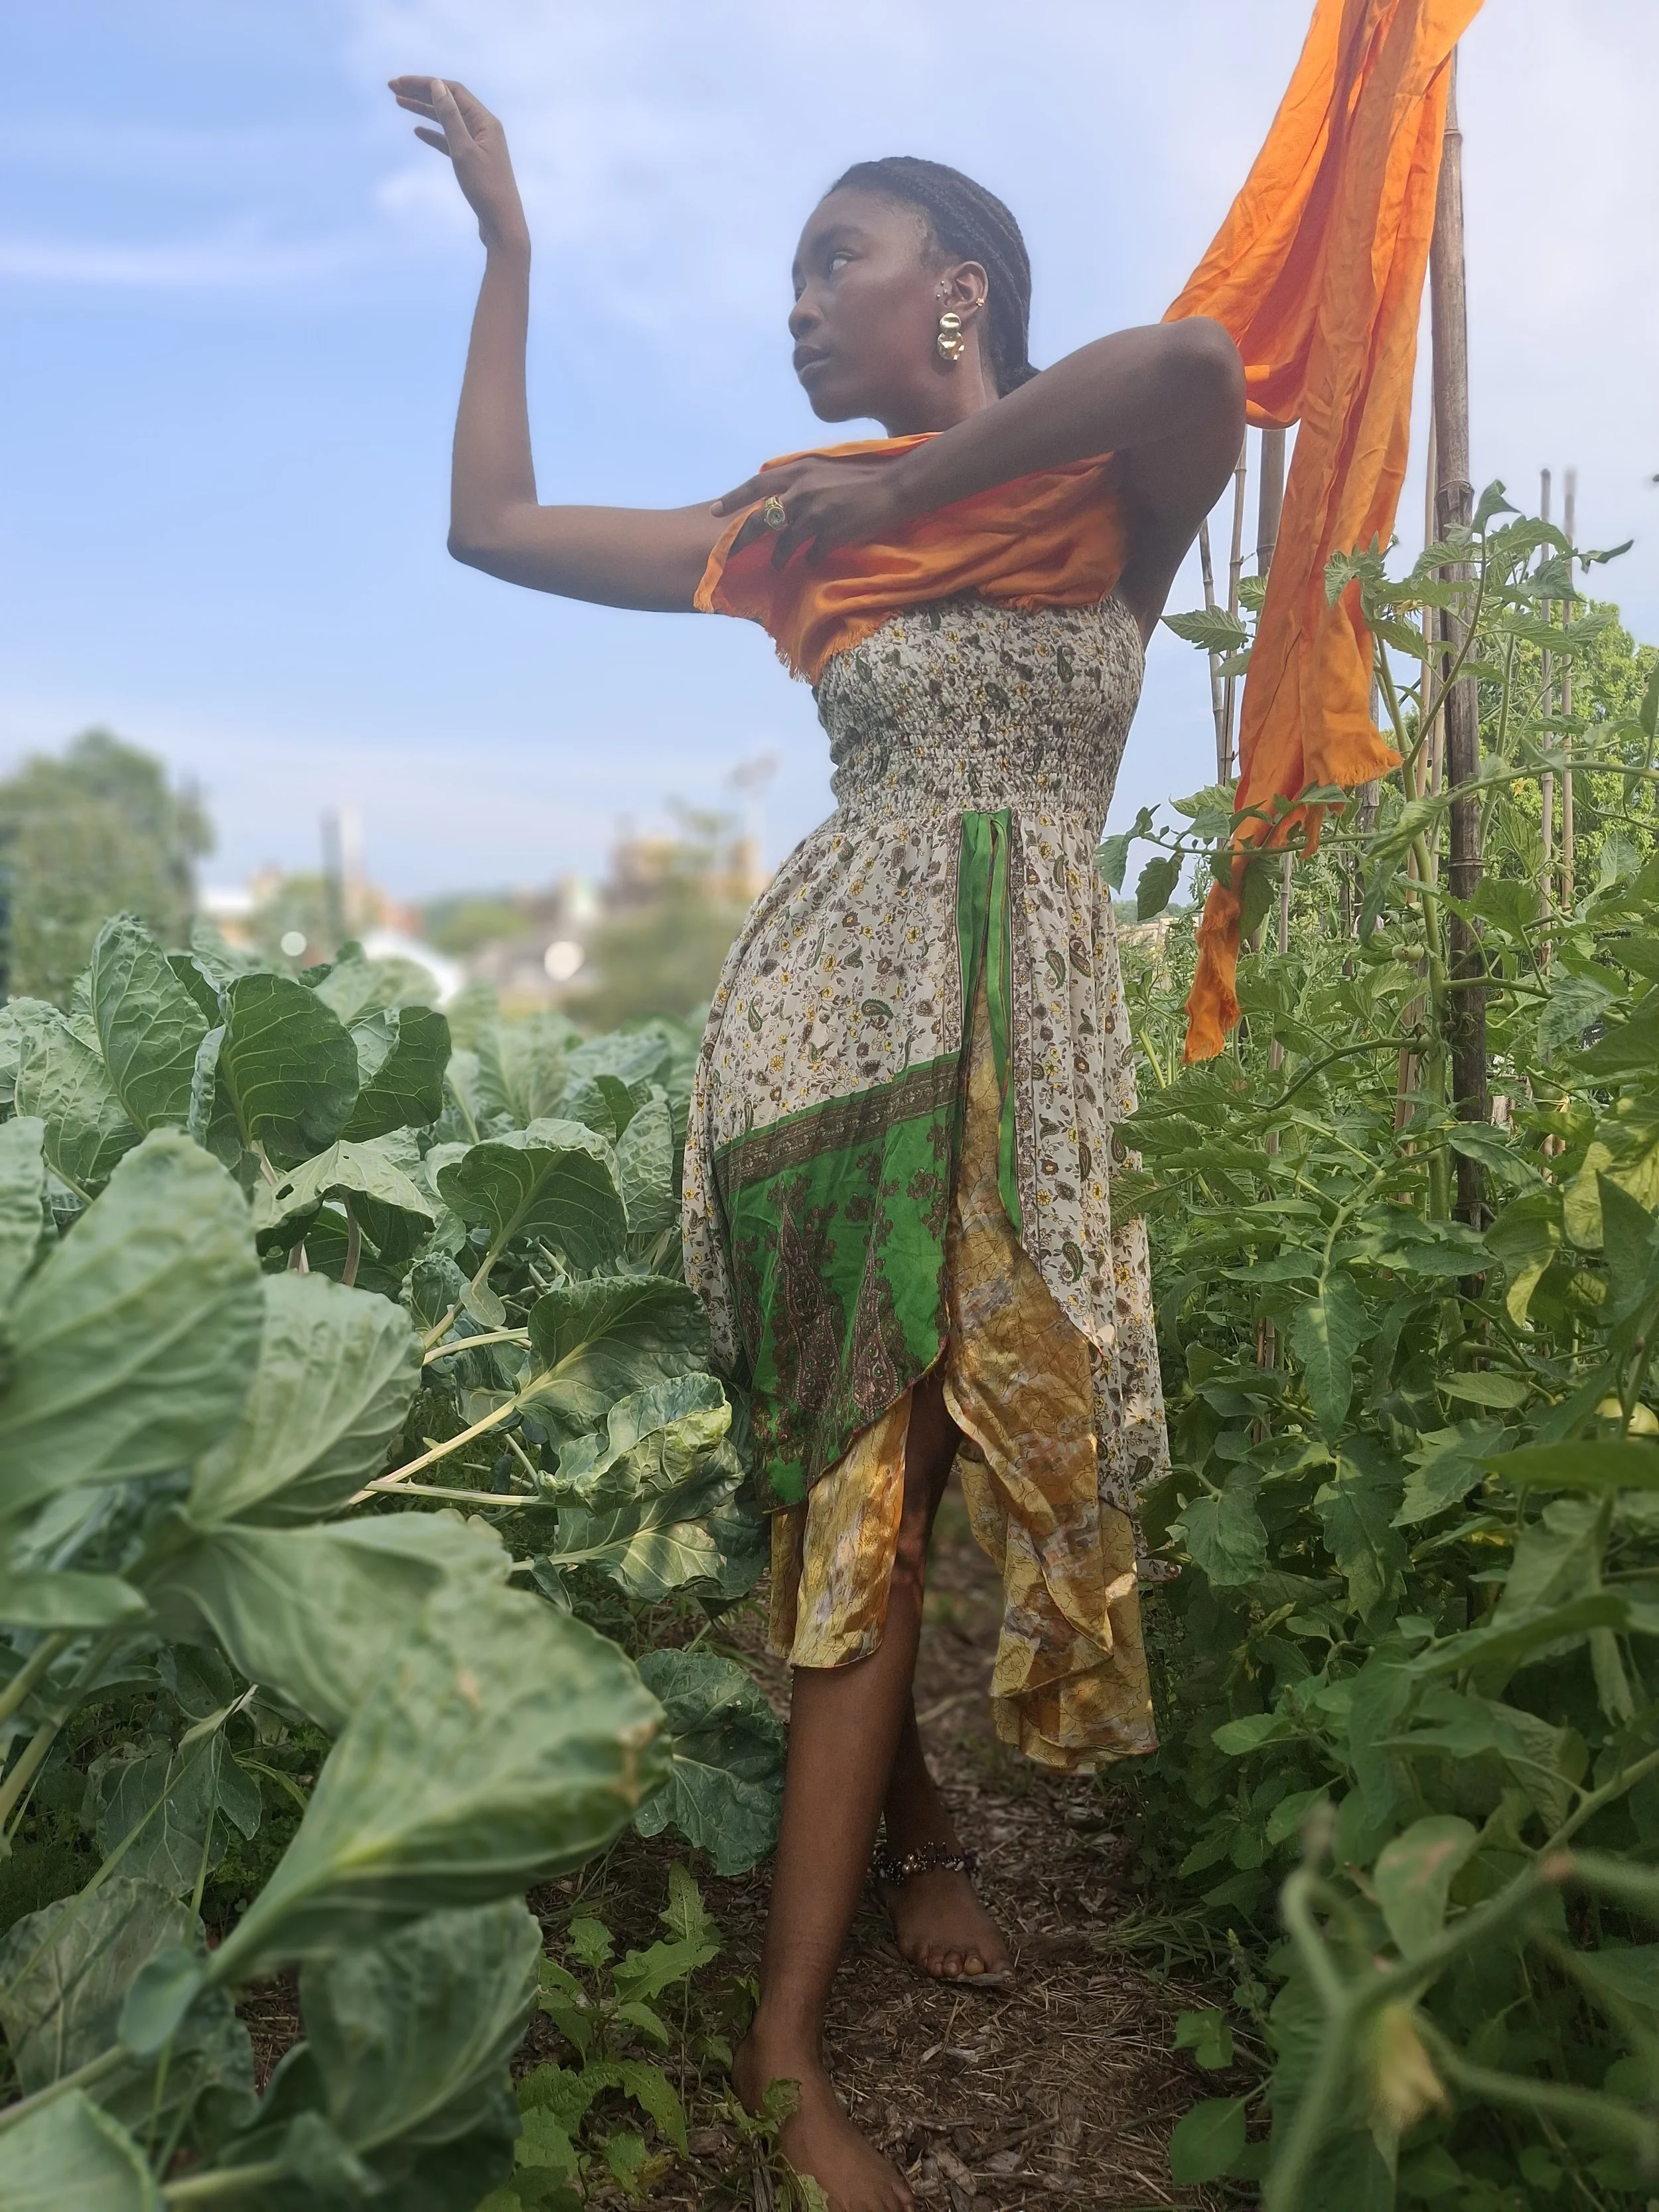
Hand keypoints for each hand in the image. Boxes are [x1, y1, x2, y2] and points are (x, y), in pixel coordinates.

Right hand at [389, 76, 527, 253]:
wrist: (502, 226)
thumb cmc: (486, 190)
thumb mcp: (463, 151)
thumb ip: (450, 117)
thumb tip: (437, 85)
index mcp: (485, 122)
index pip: (452, 91)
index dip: (425, 83)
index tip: (400, 83)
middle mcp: (484, 129)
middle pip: (449, 102)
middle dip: (421, 93)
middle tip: (393, 88)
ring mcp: (479, 146)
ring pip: (447, 121)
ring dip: (424, 110)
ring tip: (399, 103)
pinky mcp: (474, 163)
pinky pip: (450, 141)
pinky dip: (434, 135)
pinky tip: (418, 131)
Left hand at [712, 448, 918, 568]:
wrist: (894, 488)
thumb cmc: (861, 476)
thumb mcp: (823, 467)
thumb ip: (799, 477)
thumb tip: (775, 491)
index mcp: (799, 471)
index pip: (756, 485)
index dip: (733, 499)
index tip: (714, 511)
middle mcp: (802, 492)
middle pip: (762, 519)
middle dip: (744, 538)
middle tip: (730, 552)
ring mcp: (816, 515)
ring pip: (785, 543)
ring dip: (779, 557)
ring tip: (777, 565)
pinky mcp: (831, 535)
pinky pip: (812, 554)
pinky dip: (812, 558)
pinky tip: (816, 559)